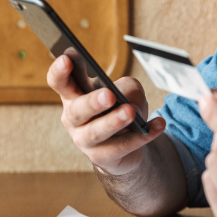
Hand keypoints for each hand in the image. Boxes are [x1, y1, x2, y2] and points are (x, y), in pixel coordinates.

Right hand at [48, 55, 165, 175]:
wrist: (126, 144)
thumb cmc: (120, 108)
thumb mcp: (127, 90)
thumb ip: (127, 89)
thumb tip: (129, 103)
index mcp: (73, 95)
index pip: (59, 82)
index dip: (59, 72)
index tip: (66, 59)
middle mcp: (73, 119)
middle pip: (77, 110)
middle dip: (93, 102)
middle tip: (110, 95)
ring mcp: (84, 140)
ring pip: (96, 132)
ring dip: (114, 122)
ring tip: (131, 112)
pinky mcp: (102, 157)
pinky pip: (122, 147)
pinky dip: (142, 136)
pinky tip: (158, 125)